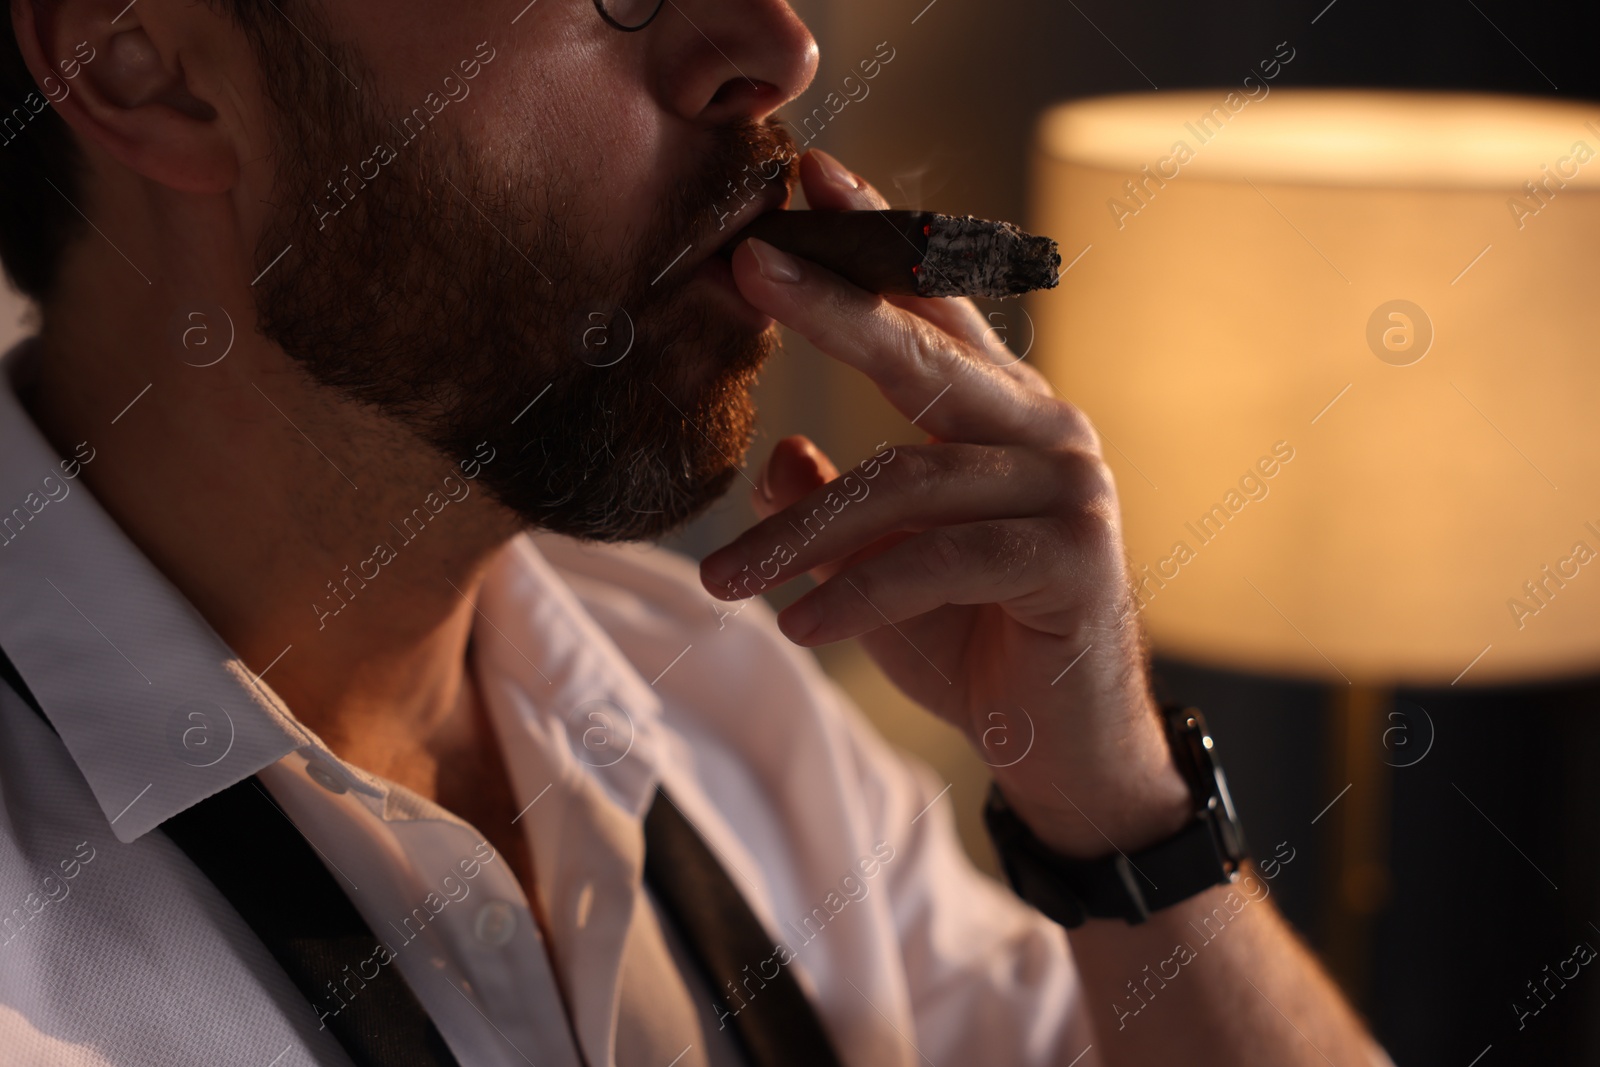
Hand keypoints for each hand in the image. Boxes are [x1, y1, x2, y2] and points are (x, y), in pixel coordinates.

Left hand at [700, 149, 1190, 857]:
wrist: (1066, 753)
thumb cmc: (976, 645)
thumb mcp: (882, 572)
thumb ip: (838, 509)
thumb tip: (780, 456)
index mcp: (1006, 417)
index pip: (937, 310)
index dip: (877, 240)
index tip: (809, 178)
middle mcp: (1047, 433)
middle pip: (926, 356)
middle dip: (832, 306)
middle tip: (748, 264)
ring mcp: (1071, 489)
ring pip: (909, 480)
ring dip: (802, 536)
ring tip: (721, 579)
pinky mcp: (1074, 556)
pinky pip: (939, 559)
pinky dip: (859, 594)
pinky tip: (801, 626)